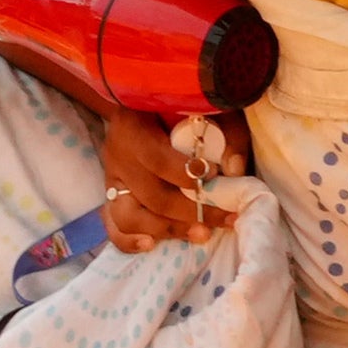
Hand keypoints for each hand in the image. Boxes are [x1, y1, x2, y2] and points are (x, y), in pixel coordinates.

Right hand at [93, 104, 238, 249]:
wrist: (140, 102)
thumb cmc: (177, 103)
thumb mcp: (205, 105)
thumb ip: (226, 131)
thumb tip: (235, 169)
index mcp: (133, 128)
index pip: (157, 160)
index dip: (187, 175)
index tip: (214, 175)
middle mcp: (118, 156)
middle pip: (151, 197)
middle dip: (191, 212)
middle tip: (223, 218)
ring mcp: (112, 179)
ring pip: (129, 217)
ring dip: (167, 230)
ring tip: (200, 235)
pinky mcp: (112, 196)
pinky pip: (114, 225)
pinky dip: (129, 241)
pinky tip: (151, 246)